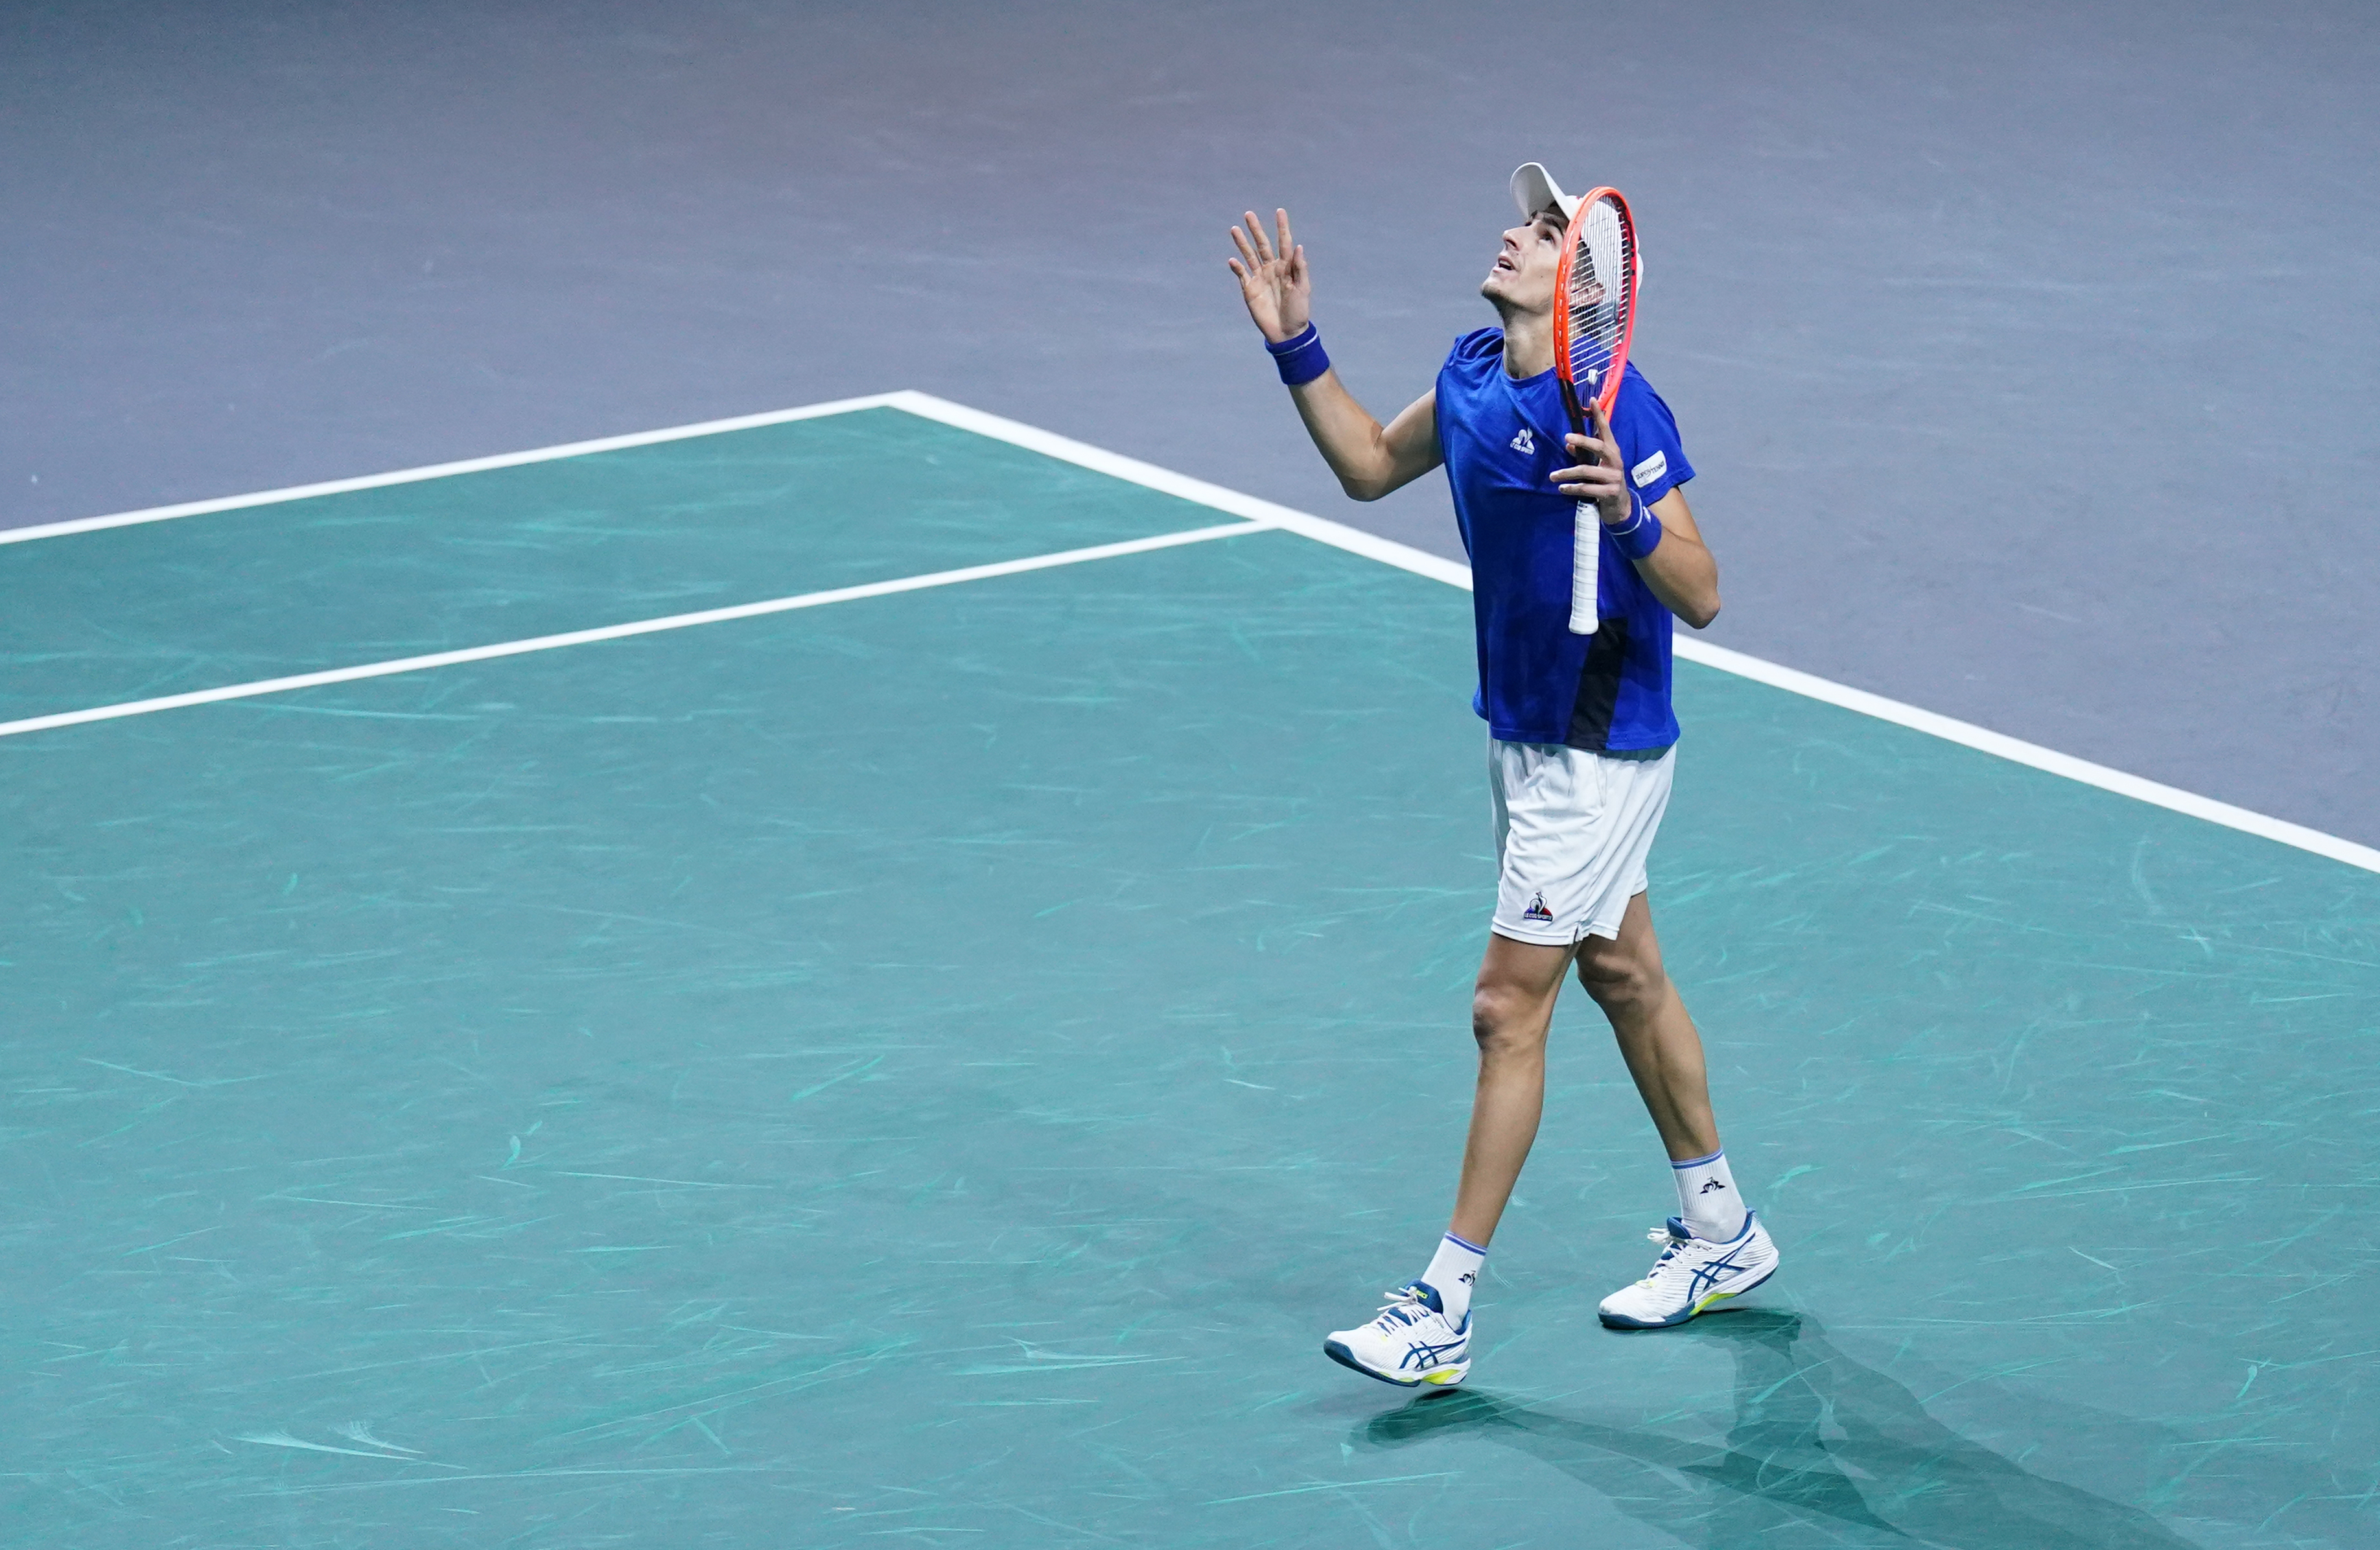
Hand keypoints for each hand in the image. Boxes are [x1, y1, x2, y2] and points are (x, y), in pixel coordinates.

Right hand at [1226, 208, 1311, 343]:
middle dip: (1256, 229)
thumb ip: (1300, 268)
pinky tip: (1232, 260)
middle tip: (1249, 214)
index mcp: (1286, 267)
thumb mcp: (1303, 289)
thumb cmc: (1298, 311)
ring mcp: (1259, 278)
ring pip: (1249, 255)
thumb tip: (1297, 247)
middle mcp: (1272, 268)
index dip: (1282, 227)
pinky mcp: (1250, 289)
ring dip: (1242, 243)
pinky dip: (1236, 267)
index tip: (1279, 211)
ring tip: (1234, 229)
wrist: (1286, 332)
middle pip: (1262, 245)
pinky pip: (1241, 274)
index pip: (1284, 242)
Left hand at [1551, 400, 1633, 524]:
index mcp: (1613, 452)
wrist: (1621, 507)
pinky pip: (1587, 488)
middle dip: (1583, 441)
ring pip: (1588, 471)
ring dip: (1568, 473)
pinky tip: (1562, 489)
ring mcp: (1614, 477)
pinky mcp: (1610, 493)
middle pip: (1600, 446)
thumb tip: (1568, 445)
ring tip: (1553, 476)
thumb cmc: (1606, 482)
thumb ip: (1583, 455)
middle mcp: (1615, 462)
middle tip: (1567, 438)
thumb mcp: (1597, 467)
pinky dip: (1573, 488)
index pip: (1606, 430)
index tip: (1592, 400)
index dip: (1600, 415)